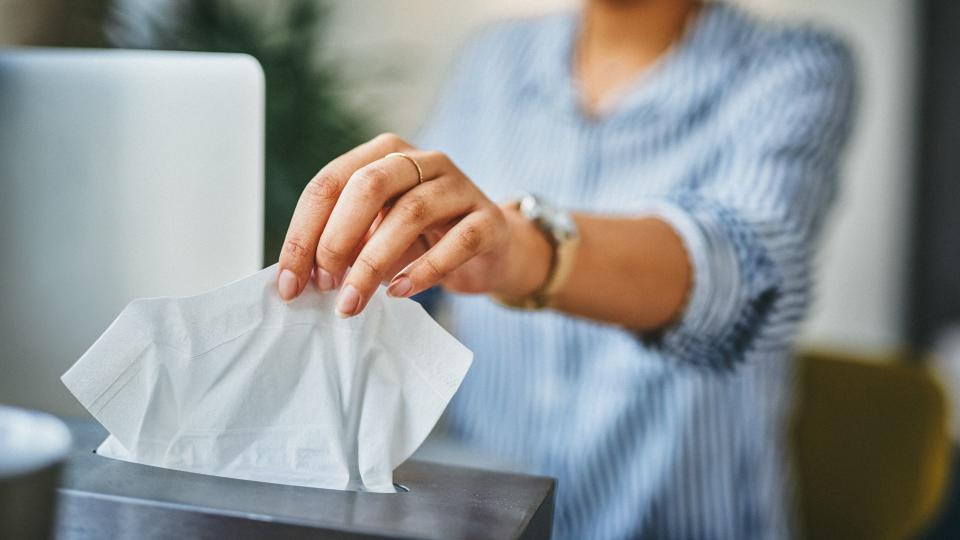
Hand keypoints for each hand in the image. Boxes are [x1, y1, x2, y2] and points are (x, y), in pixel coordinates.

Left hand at [277, 133, 548, 316]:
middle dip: (336, 240)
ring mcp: (460, 186)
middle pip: (369, 186)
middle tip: (323, 285)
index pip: (330, 183)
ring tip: (353, 301)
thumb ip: (342, 244)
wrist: (490, 250)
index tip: (289, 283)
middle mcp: (422, 160)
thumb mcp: (376, 235)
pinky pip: (457, 242)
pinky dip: (423, 270)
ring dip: (372, 262)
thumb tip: (295, 277)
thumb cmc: (423, 241)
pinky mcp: (489, 219)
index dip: (304, 233)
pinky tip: (399, 292)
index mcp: (384, 155)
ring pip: (410, 213)